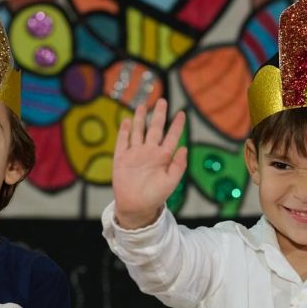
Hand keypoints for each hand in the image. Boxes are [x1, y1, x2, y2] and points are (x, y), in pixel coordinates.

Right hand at [112, 98, 187, 228]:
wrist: (136, 207)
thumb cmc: (155, 196)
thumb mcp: (171, 182)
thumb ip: (178, 165)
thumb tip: (184, 147)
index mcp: (163, 157)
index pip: (171, 137)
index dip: (177, 125)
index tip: (183, 113)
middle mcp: (149, 152)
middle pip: (155, 129)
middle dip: (159, 115)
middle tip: (163, 100)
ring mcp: (135, 154)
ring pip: (138, 132)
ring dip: (140, 119)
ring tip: (143, 105)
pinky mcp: (122, 158)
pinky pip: (123, 142)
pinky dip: (125, 131)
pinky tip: (127, 121)